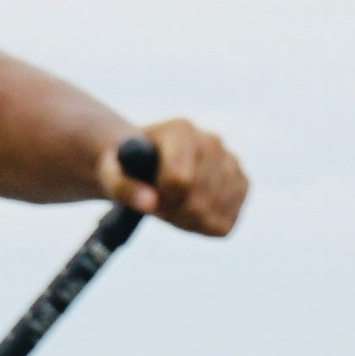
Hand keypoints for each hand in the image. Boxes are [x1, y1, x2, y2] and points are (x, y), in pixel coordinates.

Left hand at [111, 114, 248, 235]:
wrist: (151, 161)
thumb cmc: (129, 166)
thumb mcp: (111, 173)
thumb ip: (122, 187)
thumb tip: (150, 204)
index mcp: (181, 130)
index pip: (180, 180)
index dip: (161, 198)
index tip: (151, 193)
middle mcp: (212, 141)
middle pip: (199, 202)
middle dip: (174, 212)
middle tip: (160, 202)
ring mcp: (232, 162)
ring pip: (214, 216)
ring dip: (188, 221)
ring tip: (174, 204)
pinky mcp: (243, 184)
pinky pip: (226, 224)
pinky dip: (204, 225)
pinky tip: (192, 208)